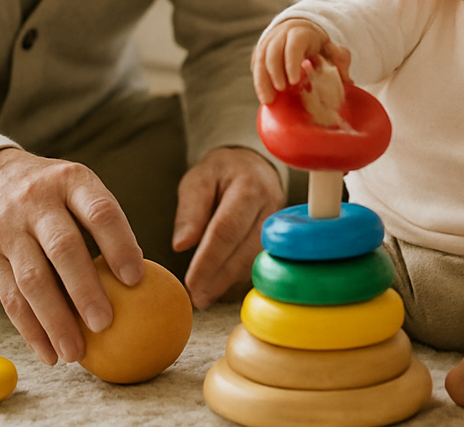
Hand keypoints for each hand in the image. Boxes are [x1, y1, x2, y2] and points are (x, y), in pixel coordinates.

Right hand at [0, 148, 142, 365]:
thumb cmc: (54, 195)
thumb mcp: (80, 189)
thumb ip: (106, 224)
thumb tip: (141, 279)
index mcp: (71, 181)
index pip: (100, 212)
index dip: (120, 245)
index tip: (136, 280)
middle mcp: (37, 203)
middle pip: (63, 249)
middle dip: (85, 290)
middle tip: (106, 324)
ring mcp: (8, 230)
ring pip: (31, 280)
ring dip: (55, 321)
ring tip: (75, 353)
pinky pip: (9, 299)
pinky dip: (30, 330)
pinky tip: (49, 352)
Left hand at [172, 146, 286, 307]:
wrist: (253, 165)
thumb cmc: (222, 172)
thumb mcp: (199, 179)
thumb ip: (190, 209)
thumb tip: (182, 245)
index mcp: (249, 186)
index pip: (227, 229)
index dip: (209, 259)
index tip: (191, 281)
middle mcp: (270, 205)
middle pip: (245, 248)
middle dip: (220, 277)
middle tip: (197, 297)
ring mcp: (280, 222)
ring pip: (256, 258)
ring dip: (230, 281)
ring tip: (205, 296)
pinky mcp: (281, 235)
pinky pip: (261, 260)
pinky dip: (240, 276)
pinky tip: (222, 286)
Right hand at [251, 18, 350, 104]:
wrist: (298, 30)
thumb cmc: (317, 44)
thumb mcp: (331, 48)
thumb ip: (340, 59)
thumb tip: (348, 80)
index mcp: (300, 33)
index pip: (294, 45)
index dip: (292, 62)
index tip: (293, 81)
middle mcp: (281, 34)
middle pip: (273, 51)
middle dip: (274, 72)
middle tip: (281, 91)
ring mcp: (268, 41)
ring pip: (260, 58)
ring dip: (262, 80)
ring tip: (268, 100)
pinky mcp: (260, 50)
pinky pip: (256, 64)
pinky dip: (258, 80)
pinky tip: (264, 95)